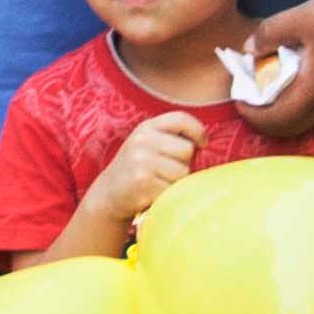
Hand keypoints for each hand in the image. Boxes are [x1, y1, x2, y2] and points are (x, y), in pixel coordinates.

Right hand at [84, 113, 207, 241]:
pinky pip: (173, 189)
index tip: (202, 143)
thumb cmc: (137, 169)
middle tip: (167, 171)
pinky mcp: (143, 183)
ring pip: (183, 172)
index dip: (198, 131)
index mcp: (146, 127)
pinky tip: (154, 193)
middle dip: (184, 163)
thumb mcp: (147, 144)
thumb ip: (171, 138)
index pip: (181, 119)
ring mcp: (142, 161)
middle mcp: (142, 140)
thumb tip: (205, 143)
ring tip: (160, 182)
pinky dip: (168, 195)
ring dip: (177, 181)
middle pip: (187, 149)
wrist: (108, 194)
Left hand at [241, 0, 313, 144]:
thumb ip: (270, 33)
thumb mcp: (303, 15)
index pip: (279, 120)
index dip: (254, 115)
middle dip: (267, 119)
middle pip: (293, 127)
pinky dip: (306, 102)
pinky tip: (302, 79)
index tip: (240, 100)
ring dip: (288, 111)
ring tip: (273, 88)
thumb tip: (248, 50)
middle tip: (252, 99)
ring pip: (311, 119)